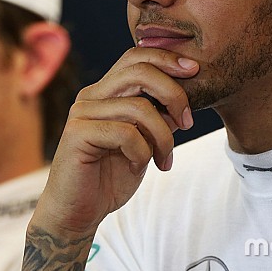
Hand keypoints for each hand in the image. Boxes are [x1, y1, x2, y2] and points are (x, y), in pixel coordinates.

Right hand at [33, 46, 198, 237]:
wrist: (77, 213)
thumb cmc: (110, 177)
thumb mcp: (144, 143)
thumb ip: (157, 119)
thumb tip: (182, 100)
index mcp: (105, 92)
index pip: (135, 57)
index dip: (166, 58)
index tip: (194, 71)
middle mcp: (91, 96)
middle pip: (139, 71)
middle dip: (173, 93)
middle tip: (187, 121)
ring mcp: (82, 112)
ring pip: (139, 107)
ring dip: (163, 137)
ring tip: (165, 159)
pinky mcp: (78, 133)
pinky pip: (125, 133)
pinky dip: (142, 152)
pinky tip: (139, 167)